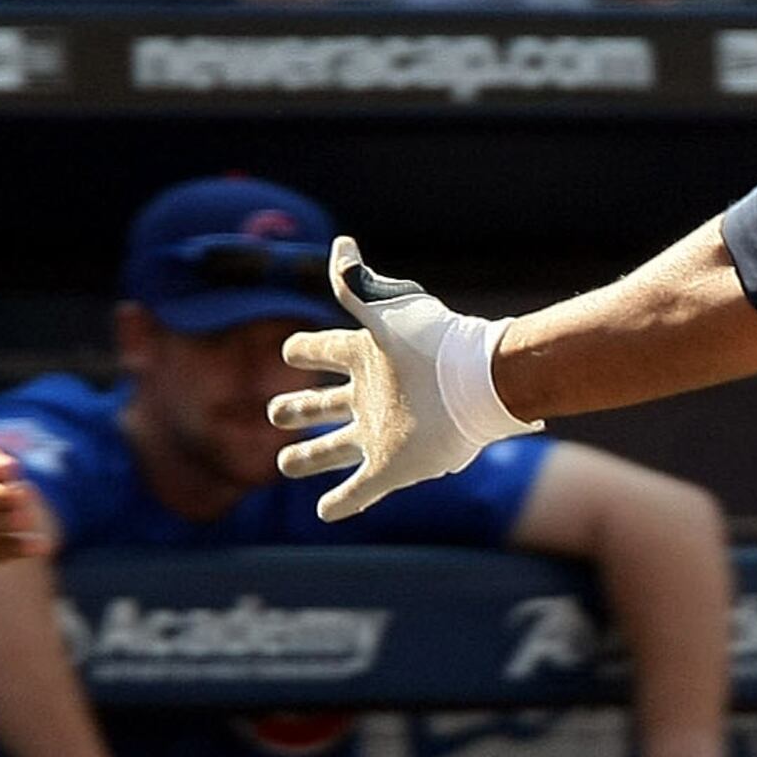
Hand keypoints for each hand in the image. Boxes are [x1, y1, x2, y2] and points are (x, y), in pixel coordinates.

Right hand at [267, 237, 537, 520]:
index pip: (326, 351)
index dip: (306, 350)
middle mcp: (371, 397)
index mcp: (367, 358)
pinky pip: (360, 490)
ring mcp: (380, 435)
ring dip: (311, 457)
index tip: (290, 351)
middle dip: (300, 409)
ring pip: (334, 449)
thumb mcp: (387, 310)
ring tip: (286, 463)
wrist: (481, 386)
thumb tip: (340, 244)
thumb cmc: (435, 342)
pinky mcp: (393, 467)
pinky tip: (326, 512)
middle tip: (276, 412)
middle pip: (324, 405)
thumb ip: (356, 284)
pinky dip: (342, 502)